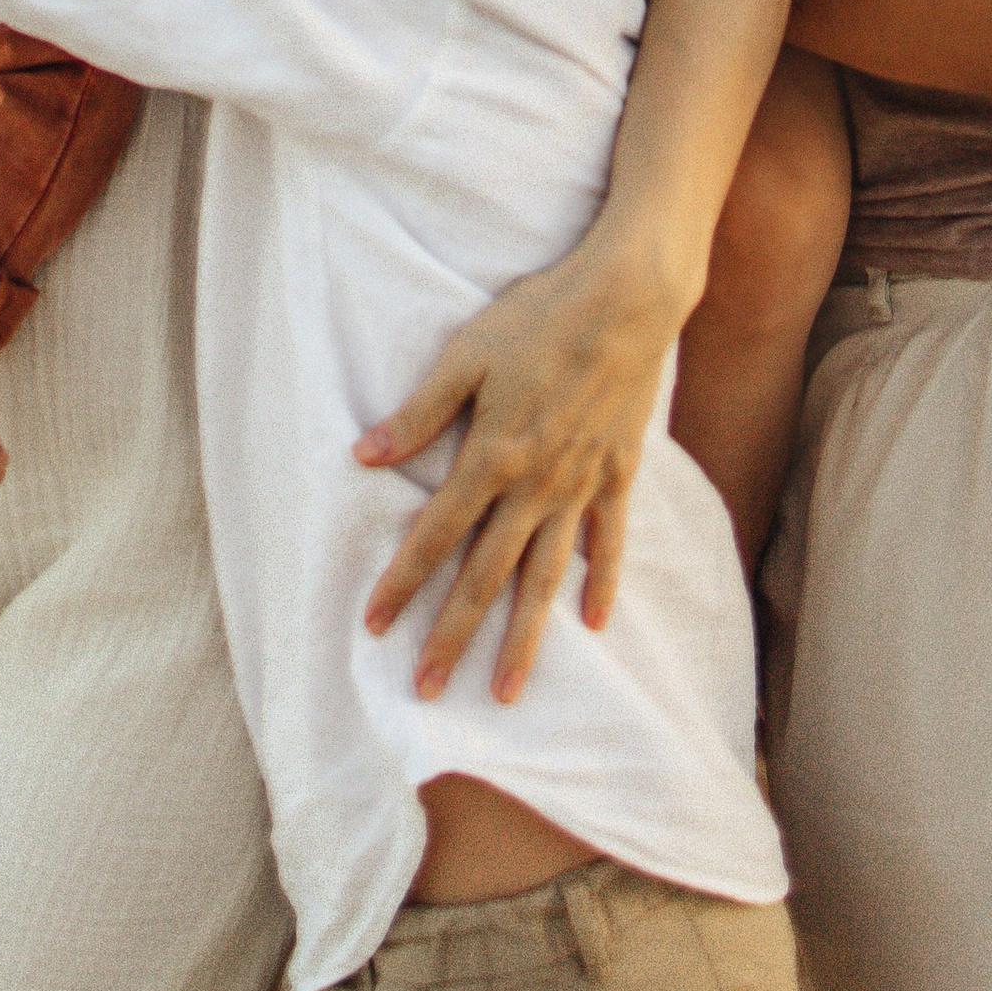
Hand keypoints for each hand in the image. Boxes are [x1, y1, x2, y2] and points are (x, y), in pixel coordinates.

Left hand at [355, 229, 687, 702]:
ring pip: (545, 578)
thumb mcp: (466, 354)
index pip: (434, 535)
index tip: (373, 626)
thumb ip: (419, 413)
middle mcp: (535, 486)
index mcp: (491, 456)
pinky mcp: (618, 474)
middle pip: (486, 577)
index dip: (401, 582)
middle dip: (452, 636)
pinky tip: (594, 625)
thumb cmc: (539, 316)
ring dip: (522, 638)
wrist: (626, 298)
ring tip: (505, 692)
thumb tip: (364, 457)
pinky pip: (608, 541)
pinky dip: (601, 584)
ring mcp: (581, 486)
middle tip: (427, 690)